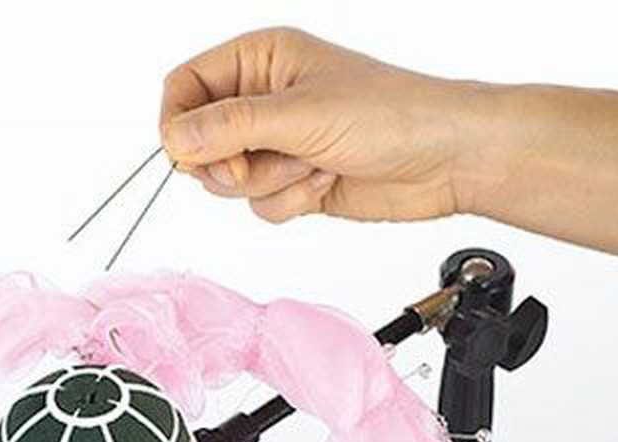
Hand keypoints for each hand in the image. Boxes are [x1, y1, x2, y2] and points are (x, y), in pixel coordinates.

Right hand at [159, 27, 496, 224]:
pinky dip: (290, 202)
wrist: (443, 160)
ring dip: (270, 184)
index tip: (190, 155)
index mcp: (260, 60)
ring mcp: (277, 145)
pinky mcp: (293, 182)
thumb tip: (174, 141)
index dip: (178, 124)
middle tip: (259, 165)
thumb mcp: (300, 114)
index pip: (185, 87)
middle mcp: (263, 100)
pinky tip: (325, 182)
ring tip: (313, 163)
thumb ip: (230, 127)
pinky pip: (261, 207)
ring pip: (230, 182)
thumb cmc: (391, 114)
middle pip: (200, 142)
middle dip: (230, 164)